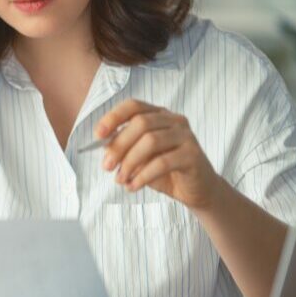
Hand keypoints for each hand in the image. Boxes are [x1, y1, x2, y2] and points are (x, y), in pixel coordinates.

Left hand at [95, 99, 227, 210]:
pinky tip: (133, 186)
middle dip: (119, 145)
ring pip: (151, 141)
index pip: (133, 106)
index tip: (98, 135)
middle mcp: (174, 120)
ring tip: (120, 179)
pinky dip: (143, 175)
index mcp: (159, 115)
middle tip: (106, 166)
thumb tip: (104, 146)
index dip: (113, 117)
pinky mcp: (193, 154)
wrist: (197, 190)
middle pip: (140, 123)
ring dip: (130, 162)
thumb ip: (124, 148)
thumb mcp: (139, 158)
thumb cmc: (165, 171)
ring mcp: (186, 136)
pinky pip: (162, 162)